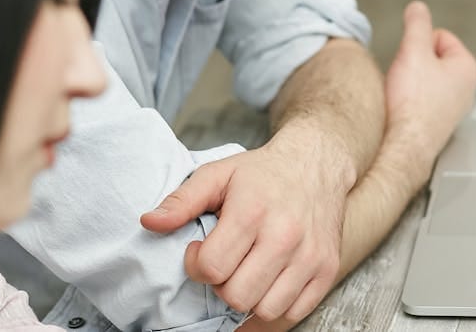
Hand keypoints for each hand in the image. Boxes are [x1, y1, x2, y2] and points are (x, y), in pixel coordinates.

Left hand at [139, 135, 350, 321]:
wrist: (315, 163)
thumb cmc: (261, 173)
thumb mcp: (217, 175)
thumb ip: (181, 201)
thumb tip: (149, 223)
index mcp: (252, 211)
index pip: (212, 268)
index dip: (197, 265)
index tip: (201, 251)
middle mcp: (284, 236)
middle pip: (237, 295)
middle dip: (221, 284)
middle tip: (225, 262)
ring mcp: (309, 256)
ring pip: (266, 309)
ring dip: (249, 297)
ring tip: (246, 271)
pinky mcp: (327, 269)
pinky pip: (294, 312)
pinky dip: (275, 304)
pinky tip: (267, 281)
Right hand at [378, 1, 475, 192]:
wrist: (403, 147)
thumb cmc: (412, 104)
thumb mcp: (413, 51)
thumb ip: (417, 24)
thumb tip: (418, 7)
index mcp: (468, 68)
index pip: (439, 35)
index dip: (418, 43)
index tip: (410, 61)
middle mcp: (466, 89)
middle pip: (432, 57)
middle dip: (414, 63)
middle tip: (405, 79)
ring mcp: (452, 108)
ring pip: (424, 78)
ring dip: (410, 82)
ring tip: (403, 96)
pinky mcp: (437, 122)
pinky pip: (420, 99)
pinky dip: (409, 100)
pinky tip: (402, 109)